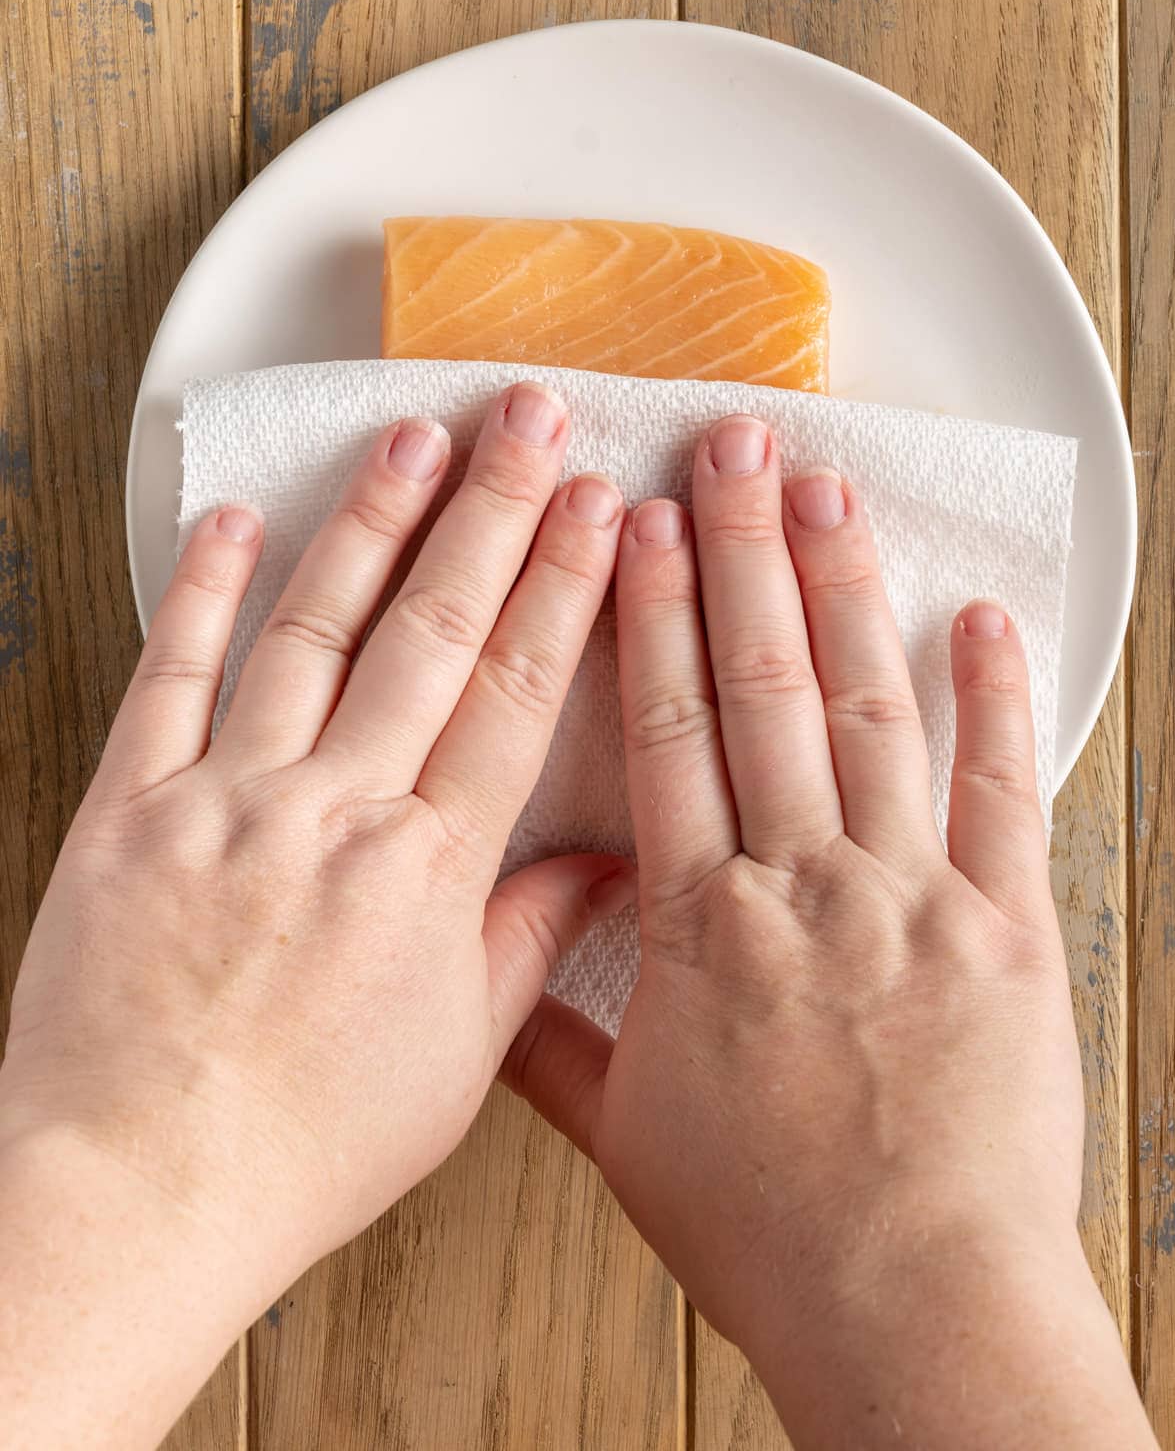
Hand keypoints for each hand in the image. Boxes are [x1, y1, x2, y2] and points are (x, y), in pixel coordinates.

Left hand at [0, 383, 634, 1448]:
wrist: (138, 1192)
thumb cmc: (303, 1146)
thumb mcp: (455, 1062)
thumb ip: (530, 941)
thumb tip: (607, 861)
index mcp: (426, 871)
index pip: (513, 694)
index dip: (562, 588)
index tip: (597, 506)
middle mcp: (334, 811)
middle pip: (430, 632)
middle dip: (491, 513)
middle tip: (527, 419)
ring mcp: (227, 799)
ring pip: (311, 630)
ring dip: (368, 524)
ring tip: (411, 438)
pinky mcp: (131, 807)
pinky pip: (169, 677)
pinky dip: (199, 592)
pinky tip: (236, 519)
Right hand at [505, 413, 1153, 1449]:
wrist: (910, 1300)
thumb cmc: (767, 1230)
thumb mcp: (626, 1138)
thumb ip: (551, 1042)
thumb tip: (490, 975)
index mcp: (702, 925)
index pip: (666, 733)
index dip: (648, 617)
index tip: (638, 524)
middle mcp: (802, 883)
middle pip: (763, 688)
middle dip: (743, 554)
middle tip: (734, 448)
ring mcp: (910, 895)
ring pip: (870, 711)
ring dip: (846, 592)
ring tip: (830, 491)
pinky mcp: (1005, 927)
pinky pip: (1000, 791)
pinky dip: (996, 700)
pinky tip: (983, 618)